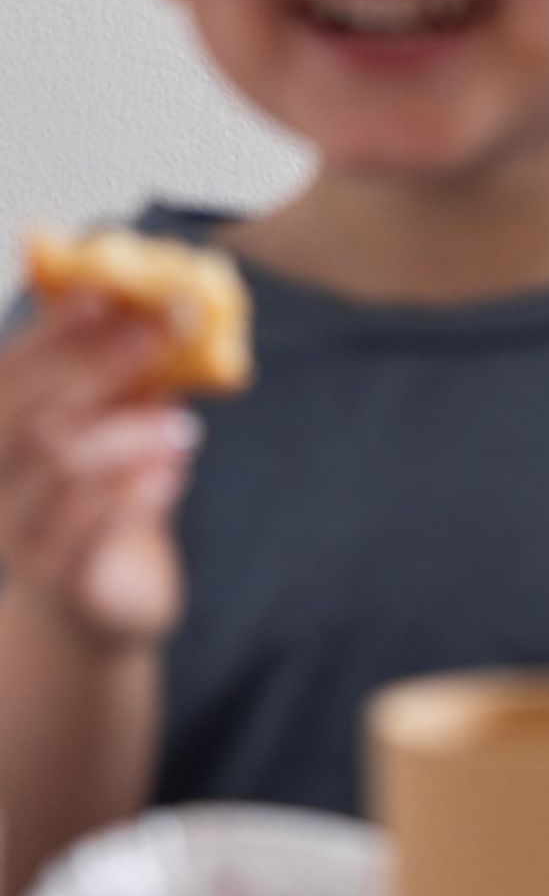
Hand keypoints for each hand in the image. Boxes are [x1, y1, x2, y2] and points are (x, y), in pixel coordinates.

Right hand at [0, 294, 198, 649]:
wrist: (96, 600)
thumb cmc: (101, 495)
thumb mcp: (107, 424)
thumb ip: (114, 372)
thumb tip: (147, 299)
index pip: (6, 375)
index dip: (52, 332)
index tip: (105, 295)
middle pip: (30, 415)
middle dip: (97, 367)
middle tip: (159, 336)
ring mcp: (14, 533)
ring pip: (58, 467)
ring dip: (126, 433)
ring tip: (183, 421)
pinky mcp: (55, 580)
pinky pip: (87, 532)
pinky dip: (135, 492)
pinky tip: (174, 471)